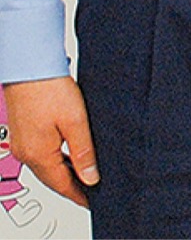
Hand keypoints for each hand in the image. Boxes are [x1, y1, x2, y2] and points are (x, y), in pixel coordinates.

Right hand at [2, 76, 97, 207]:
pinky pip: (41, 153)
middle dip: (71, 185)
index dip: (79, 194)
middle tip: (91, 189)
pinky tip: (68, 153)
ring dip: (64, 171)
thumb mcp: (76, 121)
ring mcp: (22, 143)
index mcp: (38, 155)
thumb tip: (90, 177)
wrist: (29, 66)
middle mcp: (26, 153)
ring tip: (84, 174)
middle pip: (52, 178)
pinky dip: (56, 158)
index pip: (62, 185)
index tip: (92, 200)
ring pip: (46, 166)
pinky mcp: (23, 132)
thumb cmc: (49, 88)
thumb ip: (83, 151)